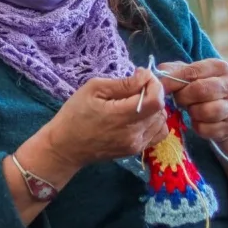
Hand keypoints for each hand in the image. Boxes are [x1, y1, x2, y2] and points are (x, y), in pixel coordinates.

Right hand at [40, 69, 169, 172]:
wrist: (65, 147)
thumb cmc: (75, 114)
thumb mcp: (94, 89)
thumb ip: (123, 83)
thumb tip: (145, 76)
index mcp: (122, 117)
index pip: (156, 99)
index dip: (154, 84)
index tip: (141, 77)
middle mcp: (134, 134)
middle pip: (160, 109)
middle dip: (153, 93)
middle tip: (135, 87)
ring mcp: (136, 145)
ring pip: (161, 121)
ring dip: (154, 108)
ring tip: (135, 102)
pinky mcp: (136, 150)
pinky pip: (157, 134)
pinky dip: (153, 122)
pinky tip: (138, 116)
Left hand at [160, 59, 227, 142]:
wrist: (226, 111)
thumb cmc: (202, 88)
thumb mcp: (189, 74)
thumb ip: (173, 71)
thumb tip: (157, 75)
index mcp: (220, 67)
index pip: (193, 71)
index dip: (173, 80)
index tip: (161, 87)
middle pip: (200, 90)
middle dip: (183, 97)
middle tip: (179, 100)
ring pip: (206, 111)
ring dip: (192, 113)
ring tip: (191, 109)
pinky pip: (206, 129)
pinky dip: (198, 127)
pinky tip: (198, 121)